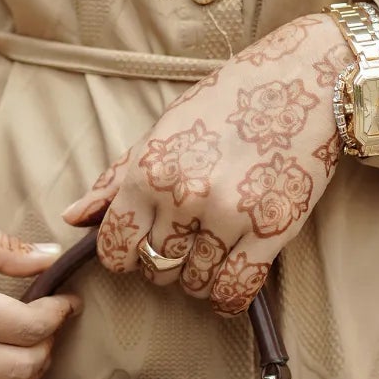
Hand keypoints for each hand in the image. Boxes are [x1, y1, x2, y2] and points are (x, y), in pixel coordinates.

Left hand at [60, 11, 352, 313]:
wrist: (304, 80)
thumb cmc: (230, 98)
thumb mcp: (164, 128)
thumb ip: (117, 177)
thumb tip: (73, 216)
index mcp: (151, 170)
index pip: (114, 246)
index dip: (121, 254)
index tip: (135, 249)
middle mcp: (186, 196)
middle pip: (156, 267)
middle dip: (162, 262)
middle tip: (181, 242)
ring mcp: (230, 216)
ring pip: (195, 282)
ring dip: (197, 278)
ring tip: (209, 253)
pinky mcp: (272, 230)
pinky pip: (237, 288)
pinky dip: (227, 298)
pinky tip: (226, 289)